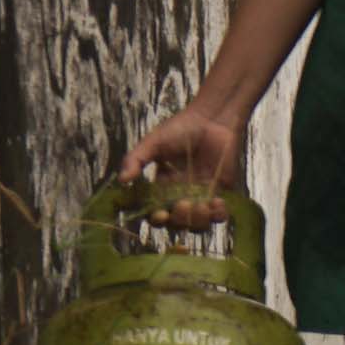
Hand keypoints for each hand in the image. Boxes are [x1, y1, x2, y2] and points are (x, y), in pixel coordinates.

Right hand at [118, 105, 243, 228]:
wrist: (212, 119)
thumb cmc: (180, 129)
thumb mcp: (153, 143)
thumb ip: (136, 160)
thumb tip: (122, 180)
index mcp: (162, 189)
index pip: (156, 214)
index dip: (157, 220)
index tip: (160, 214)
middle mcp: (181, 196)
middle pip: (177, 224)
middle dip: (179, 221)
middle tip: (183, 204)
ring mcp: (202, 196)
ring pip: (199, 225)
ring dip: (199, 220)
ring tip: (201, 204)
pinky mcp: (222, 192)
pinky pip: (220, 216)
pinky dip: (219, 215)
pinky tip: (217, 201)